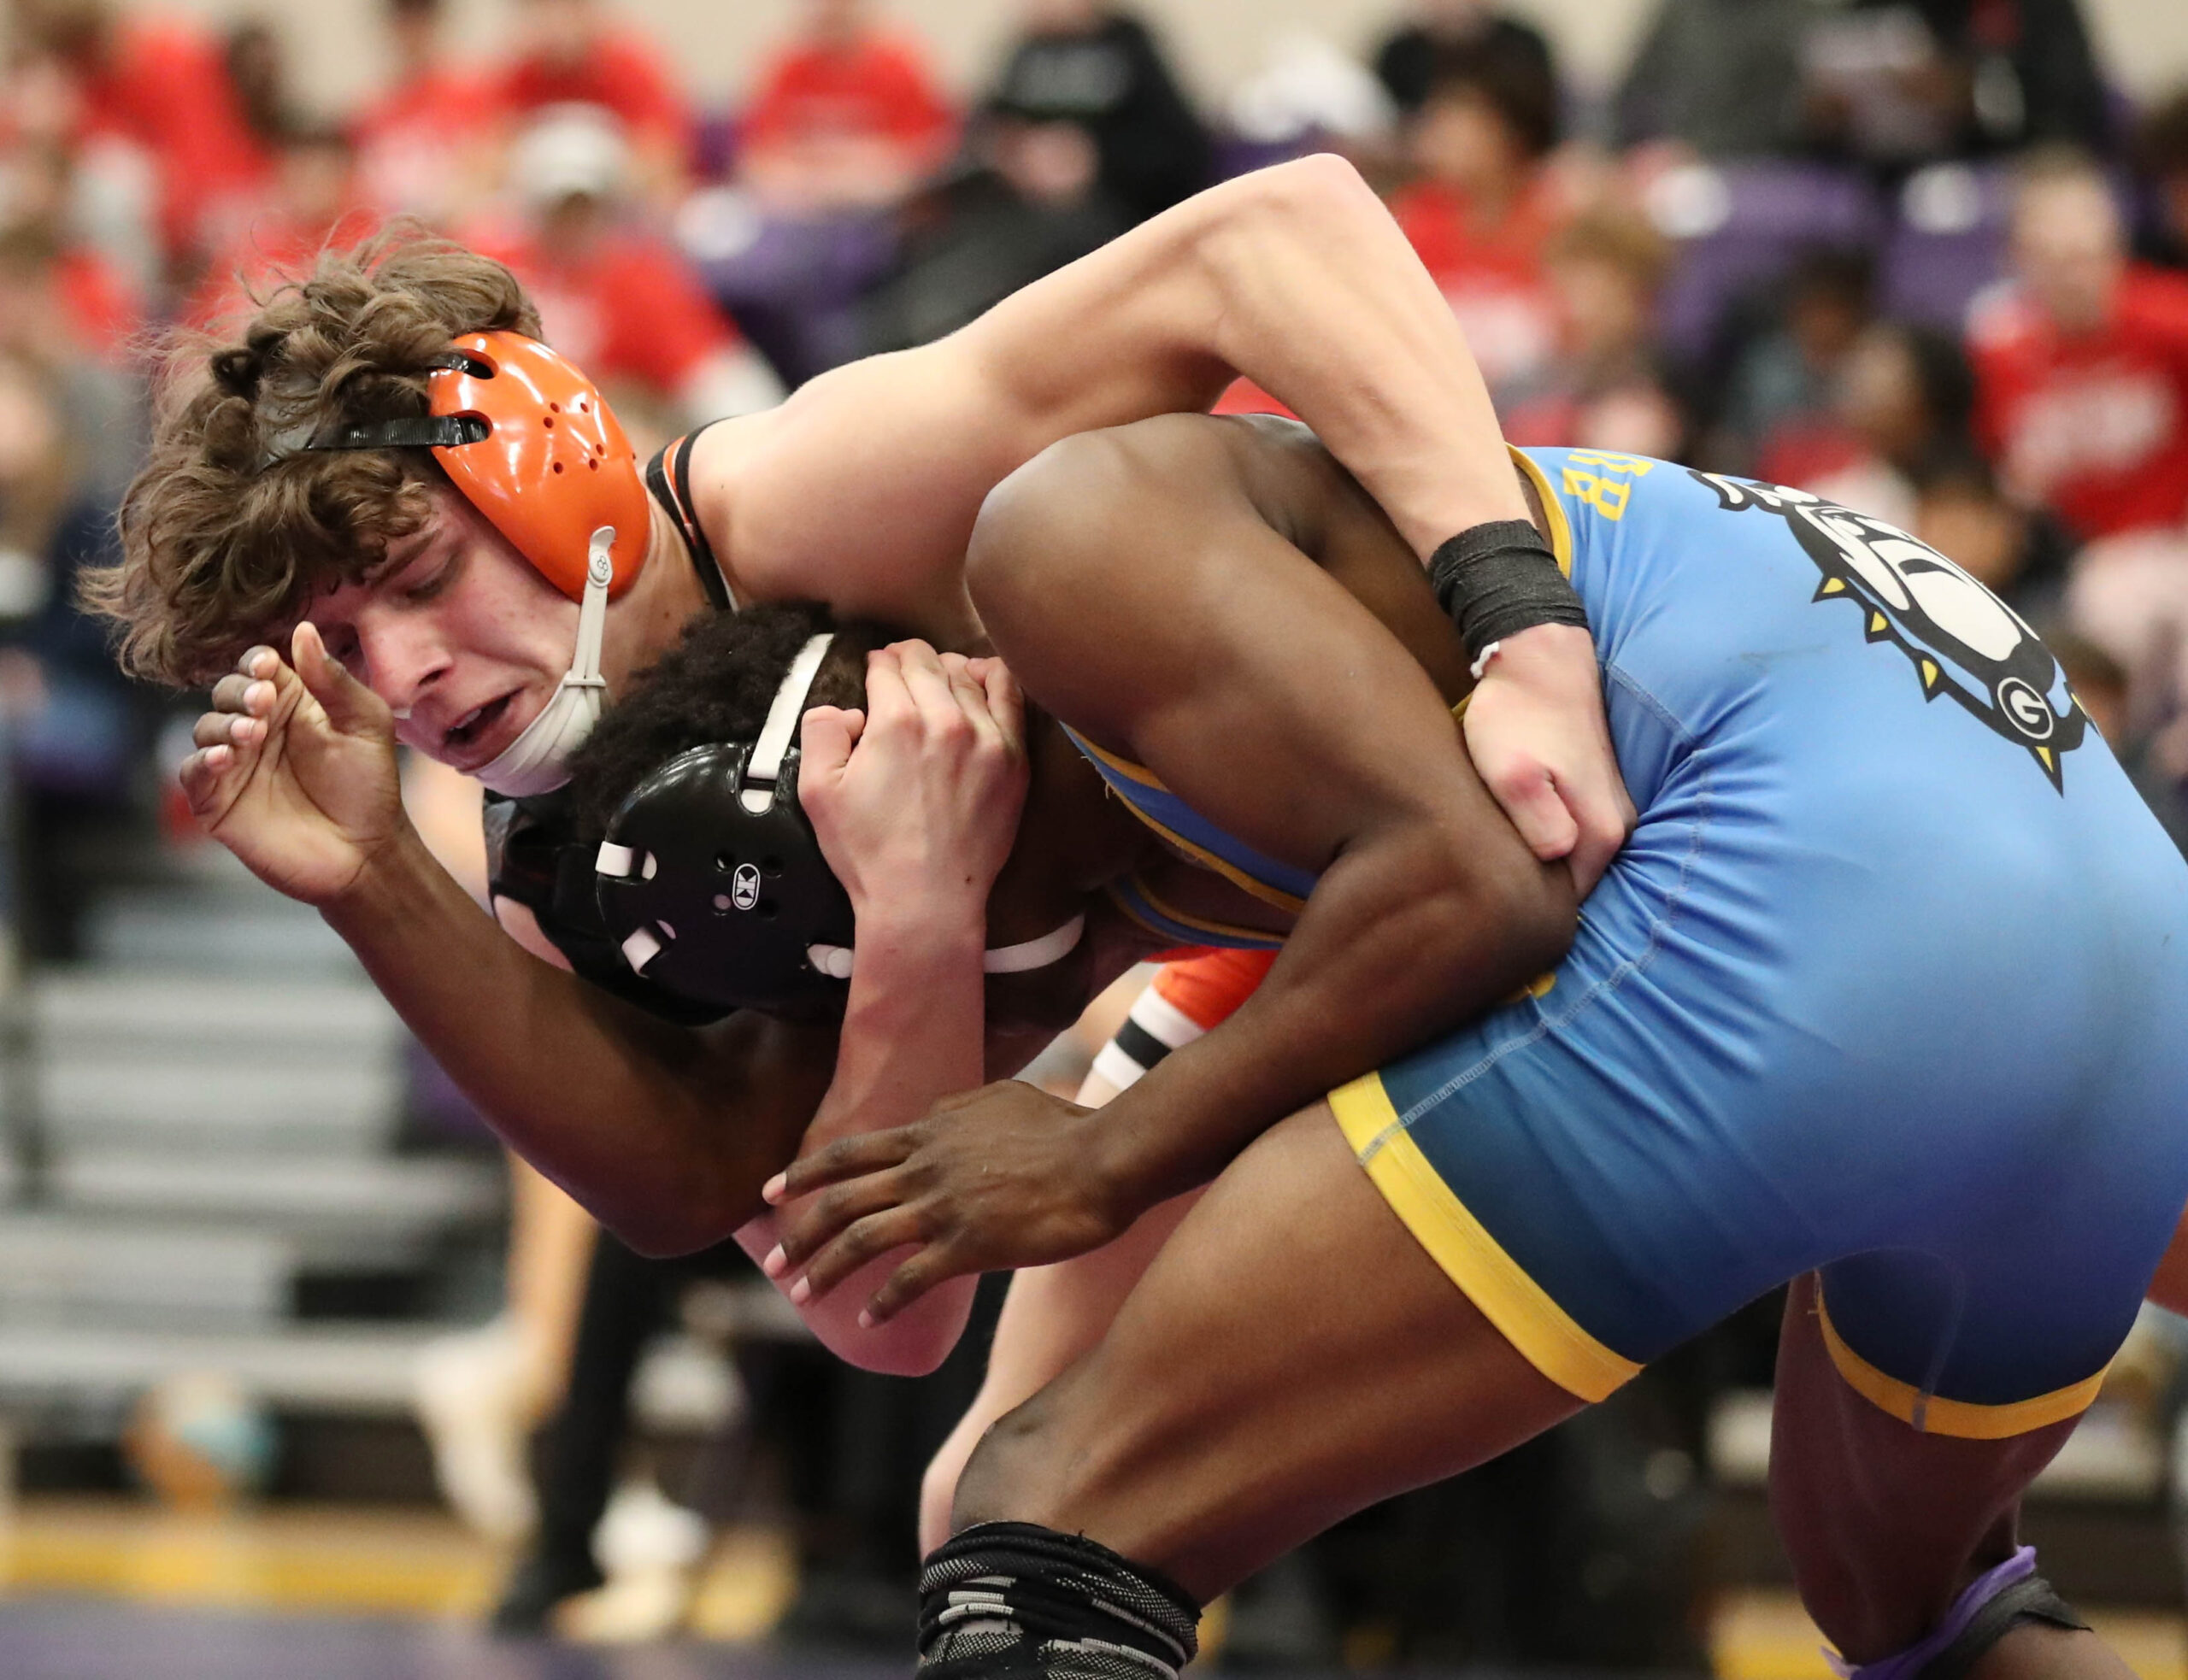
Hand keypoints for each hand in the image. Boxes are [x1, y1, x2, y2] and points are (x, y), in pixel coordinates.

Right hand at [177, 624, 405, 905]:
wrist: (366, 854)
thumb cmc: (370, 787)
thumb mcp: (365, 726)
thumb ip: (334, 681)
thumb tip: (303, 630)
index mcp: (294, 704)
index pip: (260, 667)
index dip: (257, 662)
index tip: (267, 666)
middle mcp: (259, 728)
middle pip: (227, 692)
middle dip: (239, 692)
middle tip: (263, 702)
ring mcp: (236, 764)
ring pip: (206, 728)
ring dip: (224, 725)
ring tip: (252, 734)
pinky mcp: (219, 800)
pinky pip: (192, 772)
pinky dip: (201, 761)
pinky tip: (225, 758)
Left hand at [758, 1080, 1123, 1323]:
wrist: (1103, 1160)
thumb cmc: (1062, 1128)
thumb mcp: (999, 1098)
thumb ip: (956, 1107)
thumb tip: (930, 1113)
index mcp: (930, 1132)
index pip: (849, 1153)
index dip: (803, 1173)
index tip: (770, 1192)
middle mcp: (925, 1167)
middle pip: (842, 1201)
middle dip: (800, 1233)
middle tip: (772, 1261)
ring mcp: (944, 1206)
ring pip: (862, 1239)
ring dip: (825, 1271)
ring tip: (802, 1297)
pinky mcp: (969, 1245)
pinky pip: (909, 1280)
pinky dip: (882, 1303)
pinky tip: (868, 1321)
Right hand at [798, 642, 1028, 919]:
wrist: (925, 902)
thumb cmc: (869, 853)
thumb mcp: (817, 792)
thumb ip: (821, 731)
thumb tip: (845, 708)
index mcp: (895, 722)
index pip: (887, 668)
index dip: (876, 664)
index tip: (874, 669)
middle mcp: (946, 720)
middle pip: (927, 664)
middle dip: (908, 658)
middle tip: (900, 665)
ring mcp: (987, 738)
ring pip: (967, 675)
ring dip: (947, 666)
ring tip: (937, 672)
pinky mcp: (1014, 759)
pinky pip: (1010, 696)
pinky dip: (993, 677)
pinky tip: (981, 677)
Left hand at [1463, 622, 1634, 896]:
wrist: (1539, 658)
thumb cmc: (1516, 716)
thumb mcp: (1512, 773)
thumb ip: (1538, 822)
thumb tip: (1558, 859)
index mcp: (1600, 835)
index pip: (1568, 904)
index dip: (1529, 907)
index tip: (1490, 898)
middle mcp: (1618, 828)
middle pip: (1572, 883)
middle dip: (1535, 888)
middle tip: (1486, 875)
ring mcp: (1611, 808)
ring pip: (1572, 858)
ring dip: (1538, 860)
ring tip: (1497, 849)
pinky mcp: (1597, 790)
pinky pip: (1573, 833)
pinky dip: (1546, 835)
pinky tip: (1516, 823)